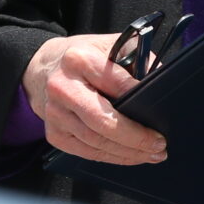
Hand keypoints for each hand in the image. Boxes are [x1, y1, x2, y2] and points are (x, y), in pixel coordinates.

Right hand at [22, 34, 166, 164]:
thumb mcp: (110, 46)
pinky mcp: (54, 134)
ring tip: (152, 154)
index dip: (141, 101)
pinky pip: (88, 152)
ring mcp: (55, 114)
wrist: (44, 70)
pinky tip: (130, 155)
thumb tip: (160, 86)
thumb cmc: (85, 58)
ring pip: (97, 142)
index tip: (160, 117)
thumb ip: (136, 60)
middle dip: (136, 137)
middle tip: (159, 145)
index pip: (117, 85)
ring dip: (128, 153)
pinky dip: (112, 157)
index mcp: (80, 60)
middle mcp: (63, 87)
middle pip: (104, 121)